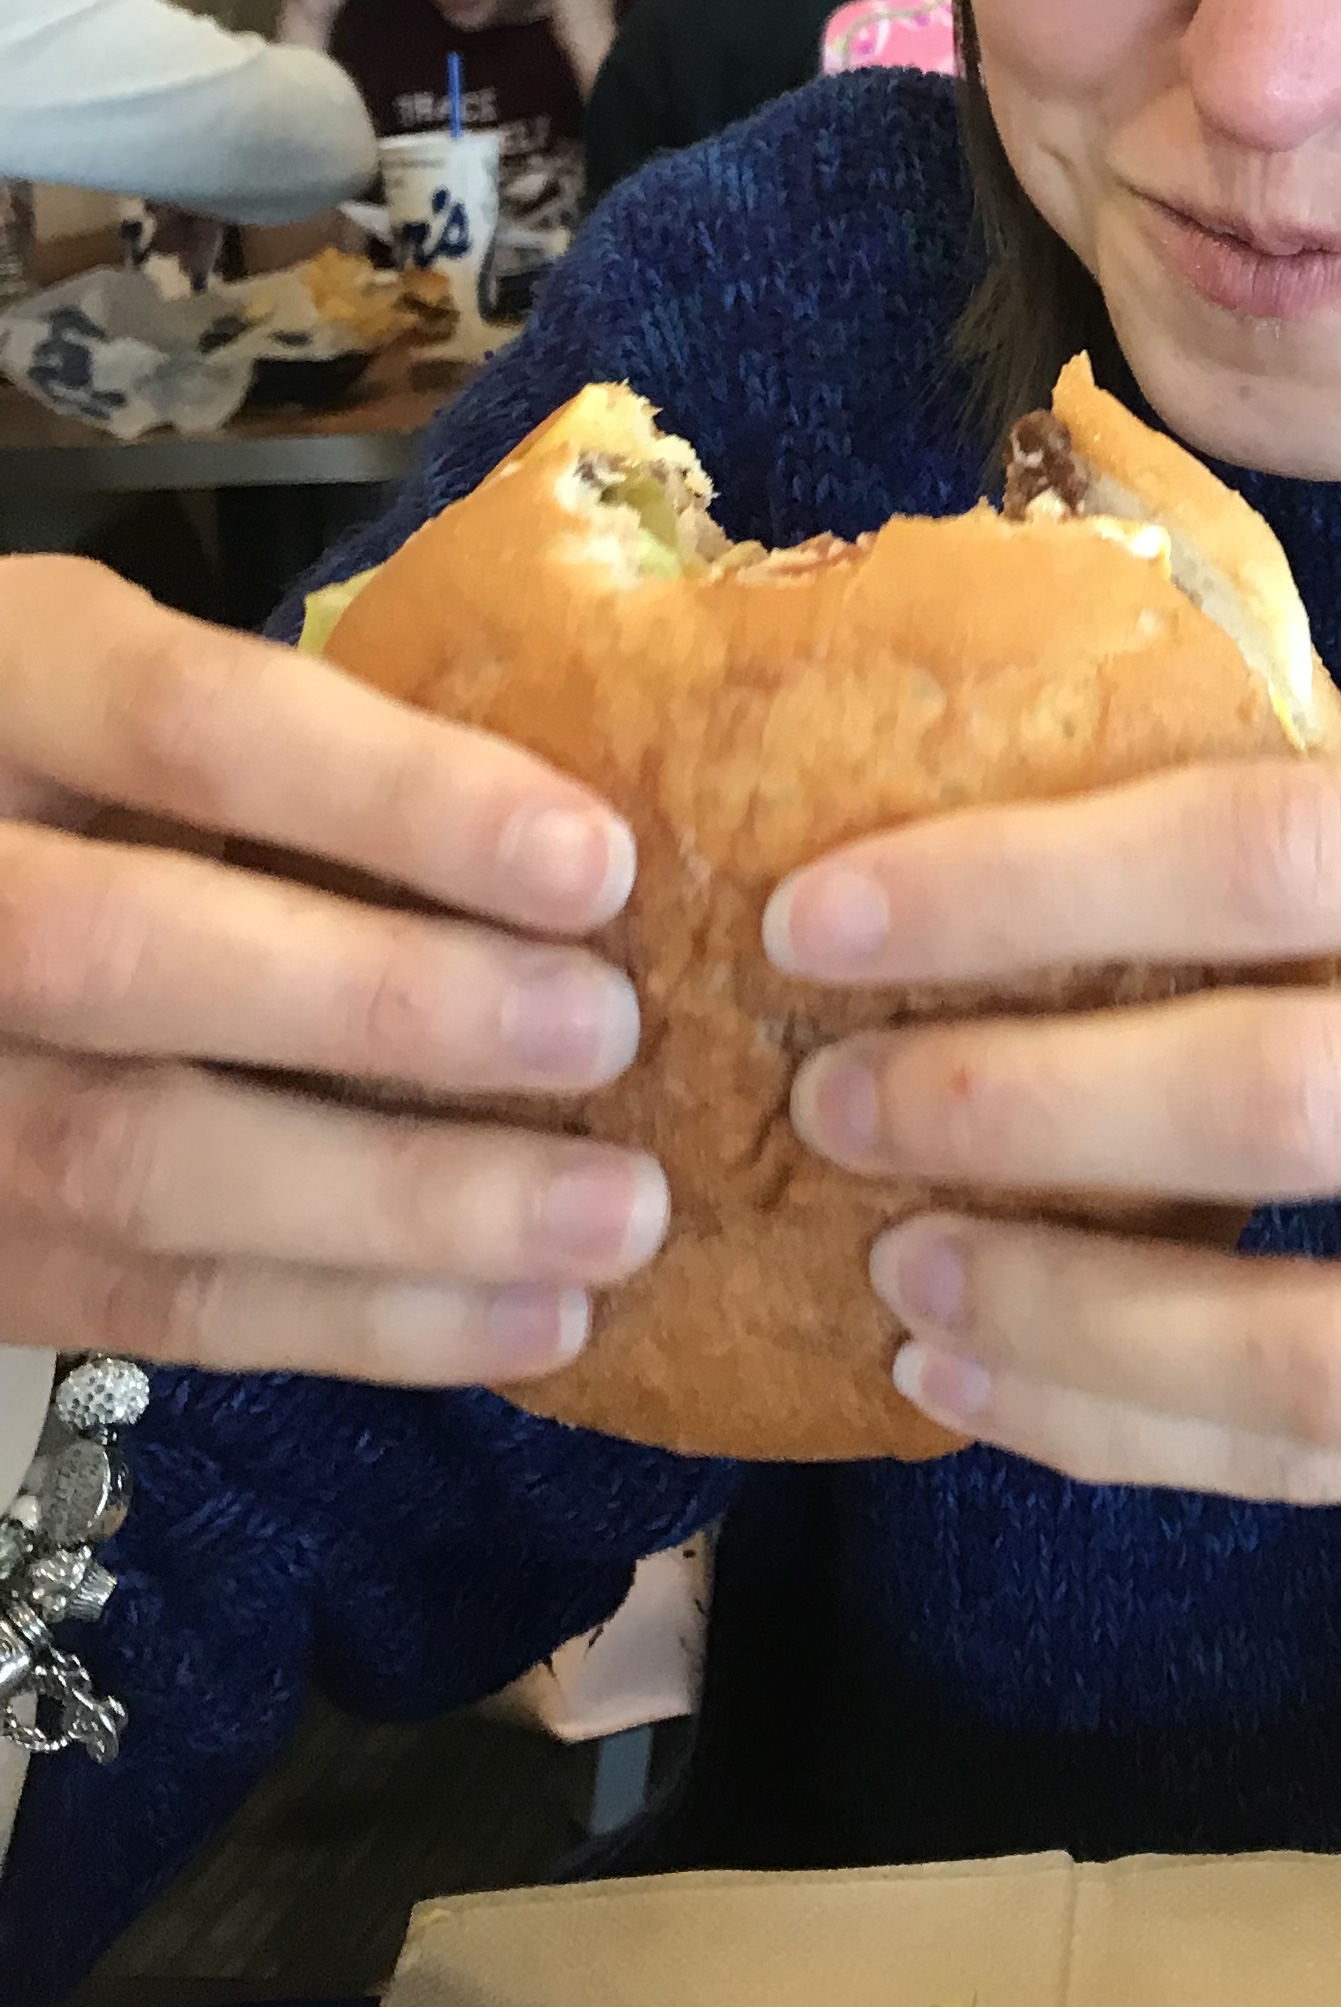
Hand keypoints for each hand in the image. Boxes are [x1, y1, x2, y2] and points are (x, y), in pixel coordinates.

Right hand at [0, 559, 665, 1382]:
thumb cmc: (95, 768)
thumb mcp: (149, 684)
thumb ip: (307, 737)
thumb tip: (587, 828)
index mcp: (10, 690)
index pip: (193, 727)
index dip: (394, 795)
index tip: (592, 858)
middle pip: (135, 957)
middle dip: (389, 1004)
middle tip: (604, 1033)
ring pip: (138, 1164)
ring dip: (404, 1206)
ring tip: (614, 1216)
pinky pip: (151, 1304)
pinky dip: (357, 1322)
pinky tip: (531, 1321)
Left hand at [771, 708, 1340, 1683]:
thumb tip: (1051, 835)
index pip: (1293, 844)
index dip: (1033, 886)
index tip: (835, 909)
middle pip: (1292, 1100)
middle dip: (1016, 1104)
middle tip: (834, 1096)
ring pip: (1316, 1351)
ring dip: (1062, 1318)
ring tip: (893, 1274)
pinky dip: (1142, 1438)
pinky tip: (1004, 1388)